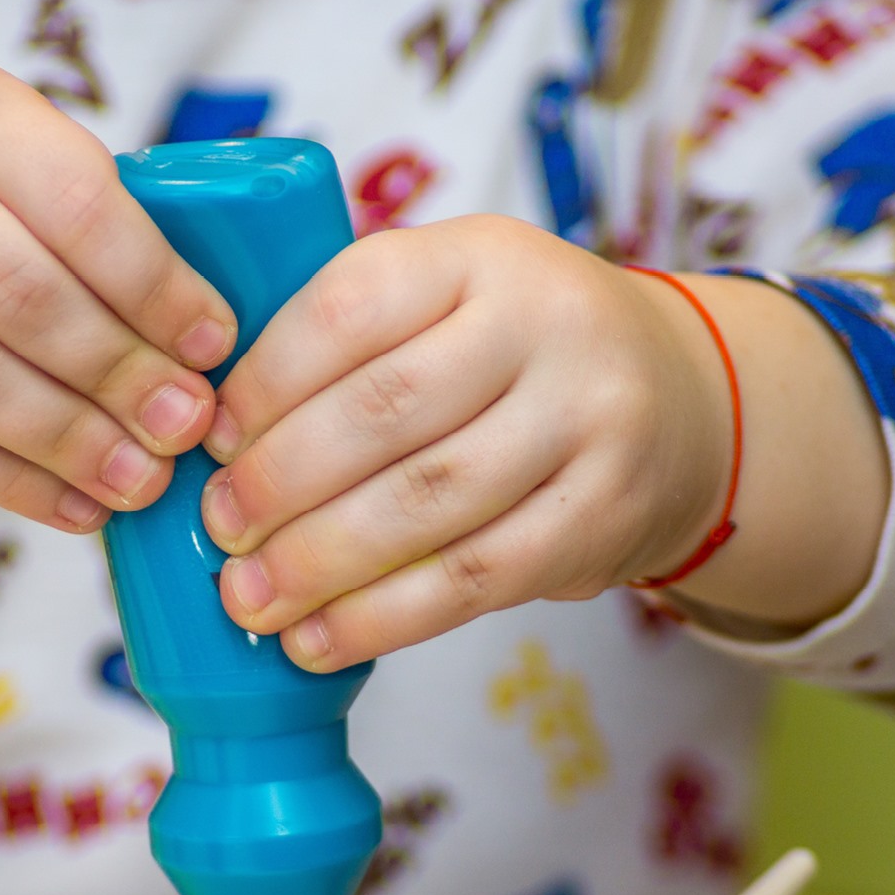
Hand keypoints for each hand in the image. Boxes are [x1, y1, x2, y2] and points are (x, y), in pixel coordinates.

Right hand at [0, 60, 234, 531]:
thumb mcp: (12, 145)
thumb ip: (94, 221)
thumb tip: (196, 351)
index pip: (77, 204)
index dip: (154, 287)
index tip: (211, 346)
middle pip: (20, 298)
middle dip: (117, 376)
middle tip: (186, 427)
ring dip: (66, 444)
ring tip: (139, 480)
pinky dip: (4, 480)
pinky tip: (72, 505)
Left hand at [199, 215, 741, 670]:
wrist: (684, 401)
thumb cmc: (515, 354)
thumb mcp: (451, 298)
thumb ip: (352, 341)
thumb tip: (210, 435)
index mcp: (478, 254)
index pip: (352, 306)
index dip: (267, 380)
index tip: (212, 439)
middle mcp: (544, 323)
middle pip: (384, 411)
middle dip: (281, 480)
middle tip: (220, 529)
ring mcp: (588, 419)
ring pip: (427, 503)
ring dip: (320, 562)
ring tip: (250, 596)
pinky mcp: (605, 514)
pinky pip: (475, 577)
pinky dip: (383, 618)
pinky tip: (319, 640)